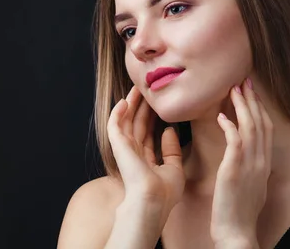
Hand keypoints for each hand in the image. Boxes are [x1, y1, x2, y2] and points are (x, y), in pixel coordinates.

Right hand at [107, 85, 185, 214]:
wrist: (153, 201)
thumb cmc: (165, 192)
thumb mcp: (174, 168)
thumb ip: (171, 149)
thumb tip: (170, 130)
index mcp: (145, 160)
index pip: (147, 133)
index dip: (152, 118)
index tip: (158, 104)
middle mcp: (133, 153)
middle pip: (136, 124)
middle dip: (141, 107)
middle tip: (147, 90)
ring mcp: (125, 149)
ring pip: (126, 121)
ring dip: (130, 105)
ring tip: (136, 89)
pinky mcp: (119, 145)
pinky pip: (115, 125)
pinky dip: (117, 113)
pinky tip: (124, 101)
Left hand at [210, 78, 272, 247]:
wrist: (237, 233)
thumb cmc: (238, 211)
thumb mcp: (252, 185)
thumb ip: (252, 166)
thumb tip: (247, 154)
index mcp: (265, 164)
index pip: (266, 128)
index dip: (259, 108)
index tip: (250, 93)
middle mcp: (262, 161)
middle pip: (261, 122)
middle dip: (253, 100)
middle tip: (244, 81)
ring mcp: (250, 165)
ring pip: (250, 127)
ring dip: (242, 106)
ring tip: (233, 89)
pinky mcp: (235, 170)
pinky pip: (235, 141)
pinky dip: (230, 126)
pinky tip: (220, 116)